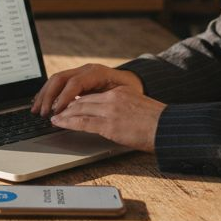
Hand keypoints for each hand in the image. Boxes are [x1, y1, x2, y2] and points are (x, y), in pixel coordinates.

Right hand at [32, 63, 143, 116]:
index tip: (56, 111)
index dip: (63, 98)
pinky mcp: (76, 79)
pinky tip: (41, 103)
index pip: (74, 83)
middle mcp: (86, 70)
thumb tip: (88, 109)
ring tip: (36, 110)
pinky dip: (48, 93)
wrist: (134, 82)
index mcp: (97, 72)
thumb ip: (105, 100)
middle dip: (48, 96)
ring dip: (44, 95)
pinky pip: (58, 83)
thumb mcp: (123, 95)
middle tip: (42, 112)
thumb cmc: (131, 91)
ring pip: (56, 80)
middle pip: (60, 79)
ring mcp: (80, 72)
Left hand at [49, 87, 164, 152]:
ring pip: (79, 109)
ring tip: (53, 117)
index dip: (77, 101)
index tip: (68, 104)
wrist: (168, 128)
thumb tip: (113, 117)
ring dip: (63, 114)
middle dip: (66, 106)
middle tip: (55, 110)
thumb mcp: (138, 107)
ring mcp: (110, 111)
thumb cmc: (157, 123)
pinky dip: (68, 122)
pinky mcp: (110, 125)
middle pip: (83, 101)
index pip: (93, 95)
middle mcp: (113, 98)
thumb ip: (122, 108)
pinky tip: (59, 122)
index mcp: (120, 92)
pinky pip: (83, 122)